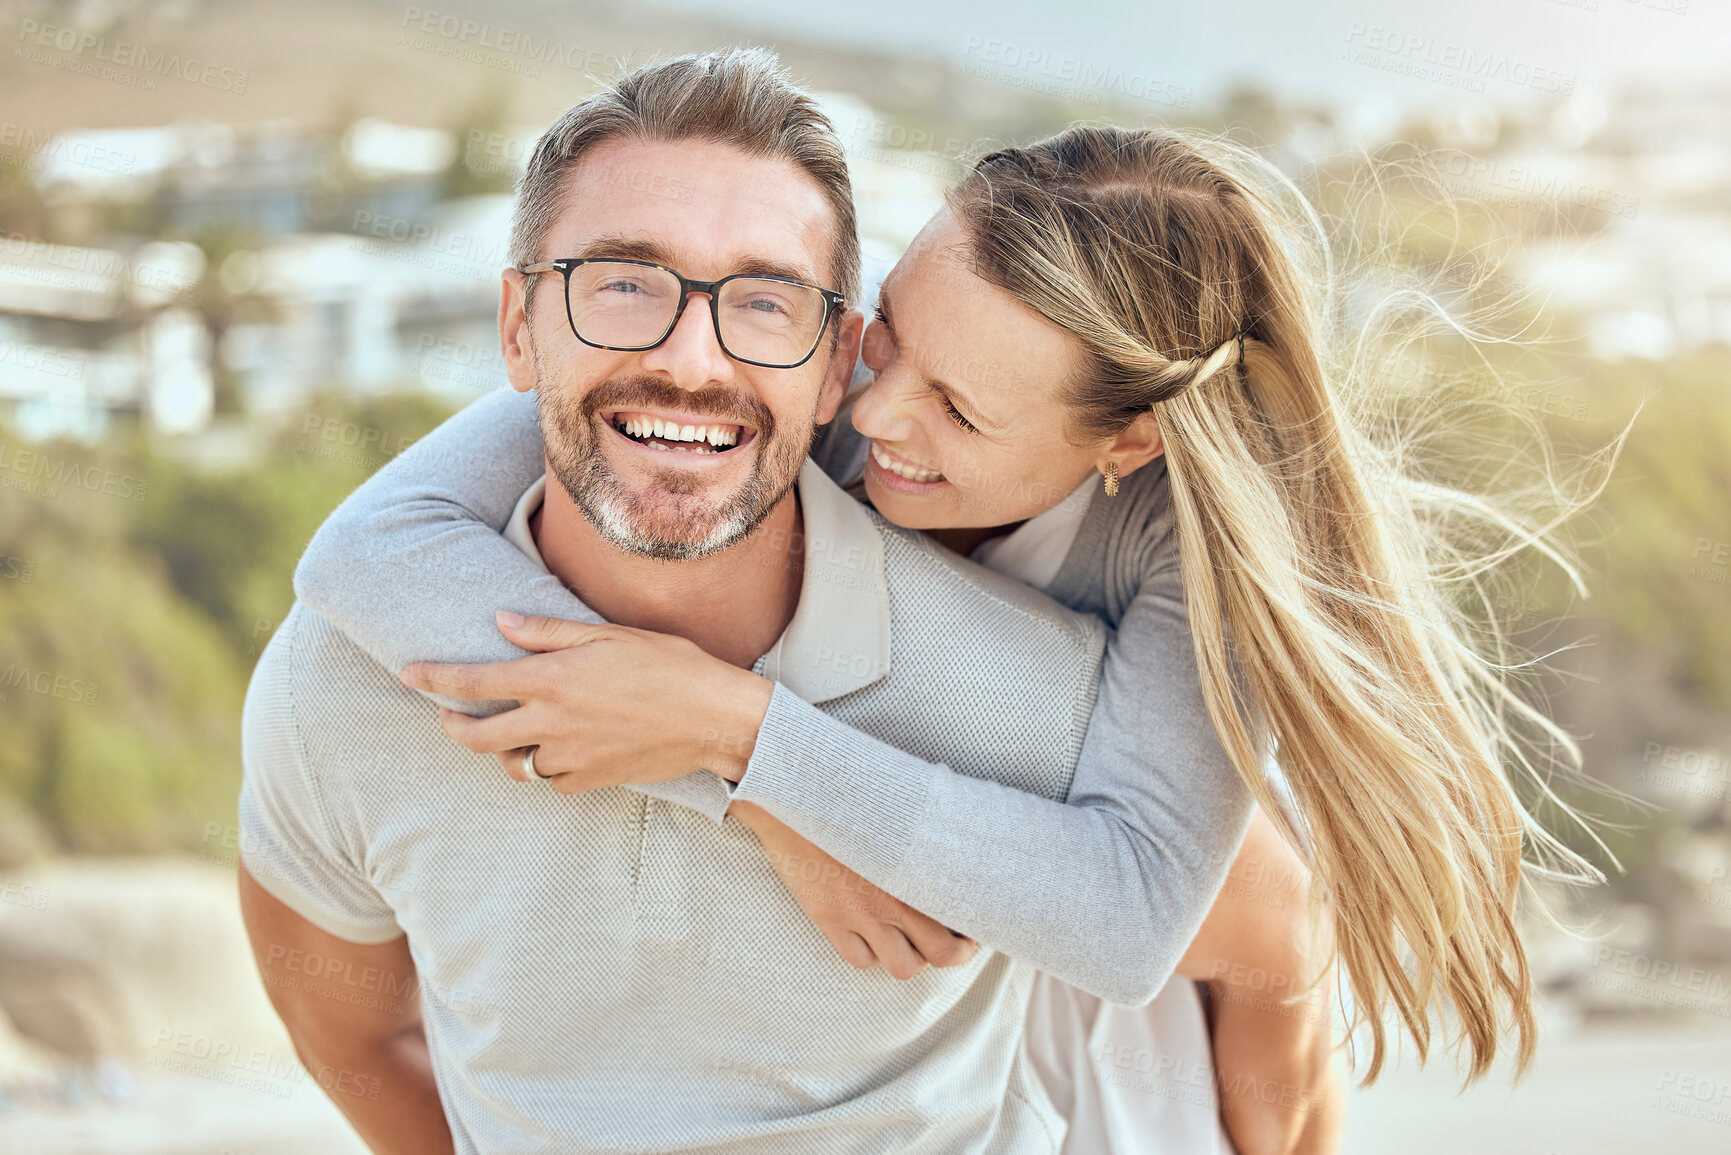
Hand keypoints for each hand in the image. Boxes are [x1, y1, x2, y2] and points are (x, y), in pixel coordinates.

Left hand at [399, 612, 774, 792]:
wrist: (715, 719)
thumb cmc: (669, 665)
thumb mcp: (609, 635)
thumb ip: (550, 633)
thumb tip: (501, 623)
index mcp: (552, 680)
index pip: (472, 683)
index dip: (433, 679)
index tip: (409, 674)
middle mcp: (551, 724)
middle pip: (474, 737)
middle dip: (451, 726)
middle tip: (447, 716)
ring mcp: (569, 758)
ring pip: (512, 763)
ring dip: (504, 749)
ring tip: (512, 732)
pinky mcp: (589, 782)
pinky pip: (549, 780)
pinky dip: (546, 766)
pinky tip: (562, 748)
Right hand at [730, 801, 978, 979]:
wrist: (792, 798)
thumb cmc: (850, 798)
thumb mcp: (898, 812)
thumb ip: (925, 836)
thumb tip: (952, 836)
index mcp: (917, 869)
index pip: (960, 917)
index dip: (970, 935)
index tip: (969, 931)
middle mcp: (895, 898)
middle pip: (941, 954)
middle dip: (951, 953)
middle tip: (952, 944)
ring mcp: (862, 914)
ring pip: (904, 966)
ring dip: (911, 958)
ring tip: (908, 942)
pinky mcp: (830, 919)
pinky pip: (860, 959)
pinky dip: (869, 954)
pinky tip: (869, 936)